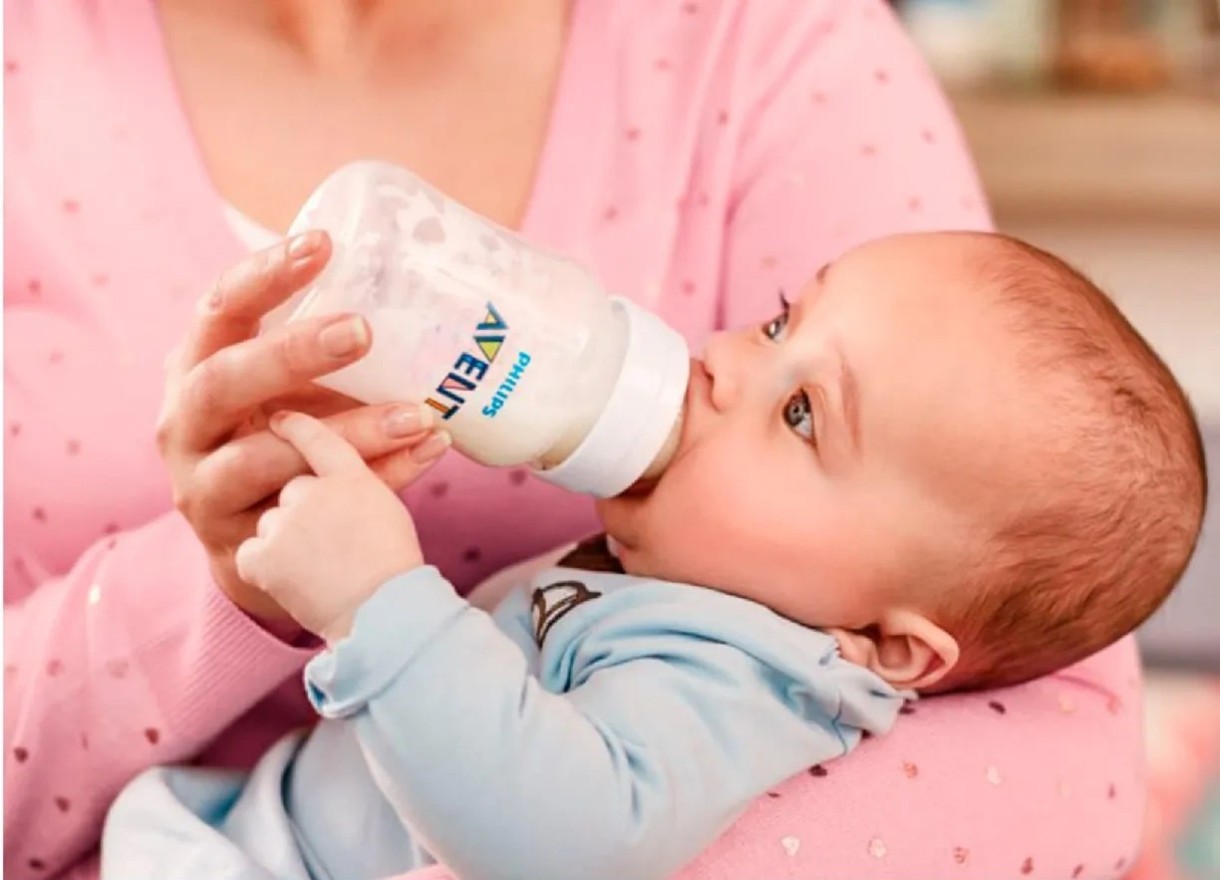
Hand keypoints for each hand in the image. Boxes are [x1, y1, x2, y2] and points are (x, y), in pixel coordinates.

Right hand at [157, 232, 449, 621]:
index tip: (321, 244)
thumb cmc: (279, 439)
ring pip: (263, 458)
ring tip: (418, 415)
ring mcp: (203, 486)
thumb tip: (423, 286)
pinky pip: (309, 509)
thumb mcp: (282, 388)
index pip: (217, 310)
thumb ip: (322, 350)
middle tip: (361, 329)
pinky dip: (374, 482)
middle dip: (291, 353)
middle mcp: (184, 424)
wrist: (257, 548)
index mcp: (195, 369)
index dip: (261, 276)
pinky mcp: (239, 542)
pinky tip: (426, 453)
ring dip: (347, 434)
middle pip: (222, 381)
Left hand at [235, 412, 425, 643]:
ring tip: (320, 570)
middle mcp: (310, 490)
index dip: (297, 427)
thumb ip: (395, 468)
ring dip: (287, 541)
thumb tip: (436, 435)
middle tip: (332, 542)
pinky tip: (294, 583)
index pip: (317, 438)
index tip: (281, 419)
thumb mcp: (396, 509)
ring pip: (273, 522)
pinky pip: (252, 554)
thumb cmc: (397, 569)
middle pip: (295, 489)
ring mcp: (282, 523)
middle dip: (306, 511)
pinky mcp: (261, 556)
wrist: (382, 616)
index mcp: (350, 476)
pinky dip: (267, 569)